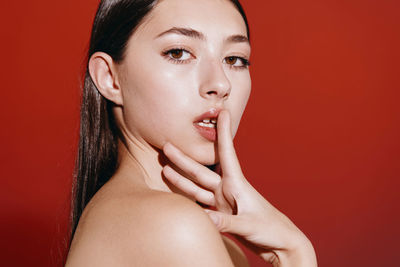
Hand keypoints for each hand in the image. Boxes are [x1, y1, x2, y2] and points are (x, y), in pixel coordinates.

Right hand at [162, 110, 316, 265]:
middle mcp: (227, 189)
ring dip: (181, 177)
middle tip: (167, 145)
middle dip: (184, 158)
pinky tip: (175, 194)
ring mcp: (222, 201)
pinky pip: (199, 203)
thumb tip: (204, 218)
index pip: (227, 152)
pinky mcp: (220, 213)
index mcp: (236, 184)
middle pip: (201, 171)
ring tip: (164, 168)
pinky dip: (187, 198)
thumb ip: (226, 222)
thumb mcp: (248, 225)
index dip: (223, 132)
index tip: (222, 111)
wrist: (279, 243)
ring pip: (197, 186)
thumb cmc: (270, 230)